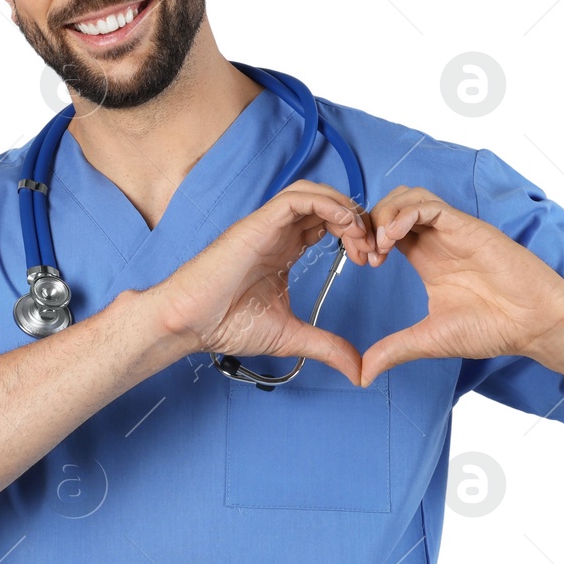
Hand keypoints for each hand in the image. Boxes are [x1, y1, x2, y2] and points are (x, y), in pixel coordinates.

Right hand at [149, 180, 376, 383]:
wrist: (190, 323)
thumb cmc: (226, 325)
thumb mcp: (291, 337)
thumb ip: (326, 347)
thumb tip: (357, 370)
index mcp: (283, 250)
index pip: (327, 224)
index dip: (354, 236)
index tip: (370, 261)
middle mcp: (277, 233)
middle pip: (325, 205)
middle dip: (356, 221)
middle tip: (372, 249)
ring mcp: (267, 225)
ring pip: (313, 193)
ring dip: (343, 208)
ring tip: (359, 235)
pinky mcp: (258, 223)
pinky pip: (297, 198)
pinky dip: (325, 203)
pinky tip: (344, 222)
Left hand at [357, 185, 563, 386]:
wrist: (533, 323)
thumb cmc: (492, 328)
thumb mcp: (430, 339)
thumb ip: (395, 349)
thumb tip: (362, 374)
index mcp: (426, 258)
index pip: (386, 229)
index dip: (366, 239)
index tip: (360, 263)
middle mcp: (436, 239)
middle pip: (392, 205)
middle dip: (369, 221)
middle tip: (364, 251)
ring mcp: (452, 230)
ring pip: (408, 197)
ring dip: (385, 214)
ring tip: (379, 245)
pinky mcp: (467, 227)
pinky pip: (429, 205)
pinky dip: (404, 214)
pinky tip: (393, 238)